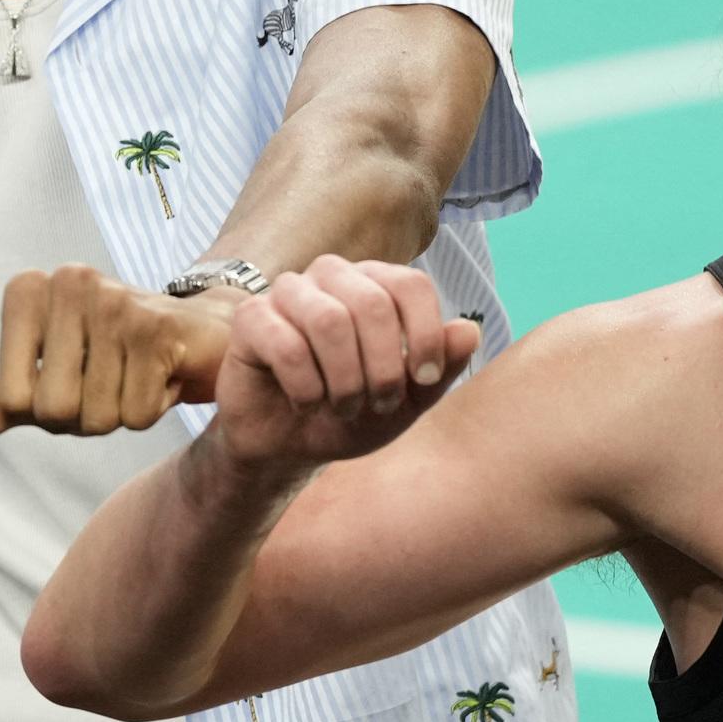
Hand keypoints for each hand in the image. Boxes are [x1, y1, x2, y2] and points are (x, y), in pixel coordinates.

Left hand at [0, 267, 241, 449]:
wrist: (199, 336)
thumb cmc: (113, 361)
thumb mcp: (40, 381)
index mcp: (25, 291)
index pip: (11, 402)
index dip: (46, 412)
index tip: (74, 378)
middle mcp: (65, 283)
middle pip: (52, 413)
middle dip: (86, 417)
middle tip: (112, 379)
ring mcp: (112, 301)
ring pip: (97, 417)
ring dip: (123, 414)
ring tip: (139, 373)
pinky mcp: (156, 326)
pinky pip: (137, 413)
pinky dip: (155, 409)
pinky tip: (166, 373)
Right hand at [206, 258, 479, 470]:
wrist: (287, 445)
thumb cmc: (349, 412)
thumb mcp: (406, 401)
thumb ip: (440, 367)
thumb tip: (470, 330)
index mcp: (374, 283)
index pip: (411, 284)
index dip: (425, 335)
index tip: (424, 380)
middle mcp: (331, 276)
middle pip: (371, 303)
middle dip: (383, 368)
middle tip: (378, 404)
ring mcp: (288, 292)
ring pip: (328, 320)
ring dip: (345, 380)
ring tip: (343, 407)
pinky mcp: (251, 319)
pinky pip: (286, 345)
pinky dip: (306, 388)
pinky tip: (305, 403)